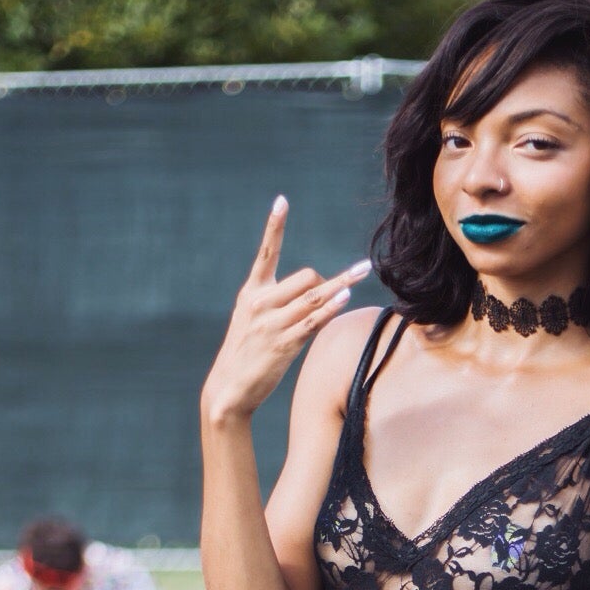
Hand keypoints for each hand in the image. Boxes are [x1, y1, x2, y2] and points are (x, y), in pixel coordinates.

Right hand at [201, 197, 368, 424]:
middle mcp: (260, 303)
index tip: (282, 201)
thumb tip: (318, 289)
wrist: (228, 389)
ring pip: (314, 297)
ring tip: (362, 271)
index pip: (267, 252)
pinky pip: (313, 321)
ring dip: (340, 286)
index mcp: (252, 292)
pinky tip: (346, 298)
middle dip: (325, 283)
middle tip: (334, 296)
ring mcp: (272, 323)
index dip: (275, 226)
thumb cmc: (246, 353)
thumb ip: (277, 301)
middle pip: (306, 277)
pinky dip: (331, 308)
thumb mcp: (251, 319)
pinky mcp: (283, 344)